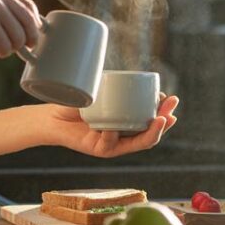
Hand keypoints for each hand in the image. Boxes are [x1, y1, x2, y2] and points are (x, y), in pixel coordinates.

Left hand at [42, 95, 179, 157]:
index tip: (171, 99)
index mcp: (126, 125)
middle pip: (150, 133)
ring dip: (152, 132)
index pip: (152, 122)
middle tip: (172, 108)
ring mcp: (112, 145)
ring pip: (138, 143)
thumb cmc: (77, 103)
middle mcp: (123, 137)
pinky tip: (113, 127)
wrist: (52, 116)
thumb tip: (133, 75)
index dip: (164, 113)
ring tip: (160, 119)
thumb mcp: (99, 92)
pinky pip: (110, 143)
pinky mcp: (98, 149)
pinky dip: (112, 134)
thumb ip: (114, 86)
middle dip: (165, 121)